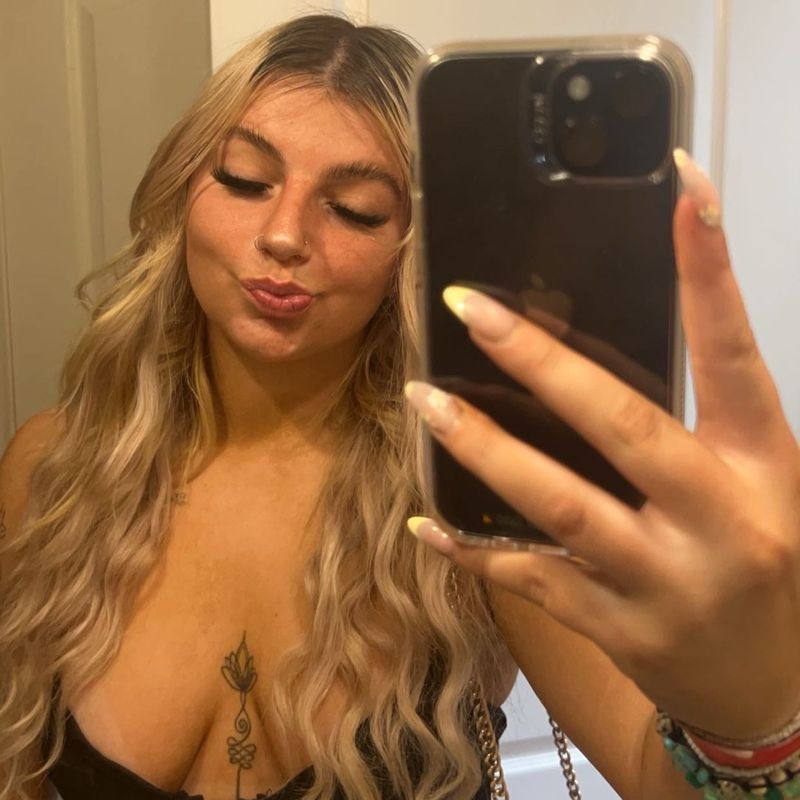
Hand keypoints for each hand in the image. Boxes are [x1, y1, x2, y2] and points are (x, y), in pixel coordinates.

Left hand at [404, 149, 799, 740]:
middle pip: (621, 424)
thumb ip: (696, 424)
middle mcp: (715, 519)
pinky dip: (473, 549)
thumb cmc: (766, 564)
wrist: (776, 690)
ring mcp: (662, 581)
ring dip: (483, 450)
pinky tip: (428, 525)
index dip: (709, 268)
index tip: (680, 186)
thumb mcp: (758, 484)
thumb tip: (596, 354)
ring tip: (424, 401)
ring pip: (559, 504)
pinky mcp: (617, 628)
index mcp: (761, 466)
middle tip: (469, 308)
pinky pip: (530, 579)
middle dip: (541, 362)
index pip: (734, 351)